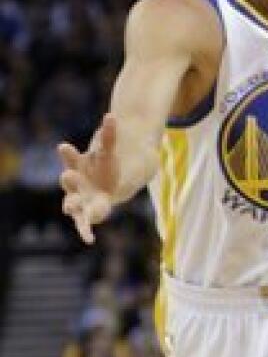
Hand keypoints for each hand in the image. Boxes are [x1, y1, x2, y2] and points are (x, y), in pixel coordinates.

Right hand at [58, 113, 119, 244]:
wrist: (115, 177)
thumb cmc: (109, 162)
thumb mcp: (112, 149)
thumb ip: (110, 135)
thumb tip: (111, 117)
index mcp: (79, 164)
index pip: (70, 158)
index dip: (68, 154)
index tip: (63, 147)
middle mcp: (76, 181)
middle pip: (68, 181)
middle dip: (68, 179)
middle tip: (68, 176)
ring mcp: (80, 198)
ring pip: (72, 203)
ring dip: (72, 206)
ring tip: (71, 209)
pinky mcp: (89, 211)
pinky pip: (85, 222)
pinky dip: (85, 230)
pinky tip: (89, 239)